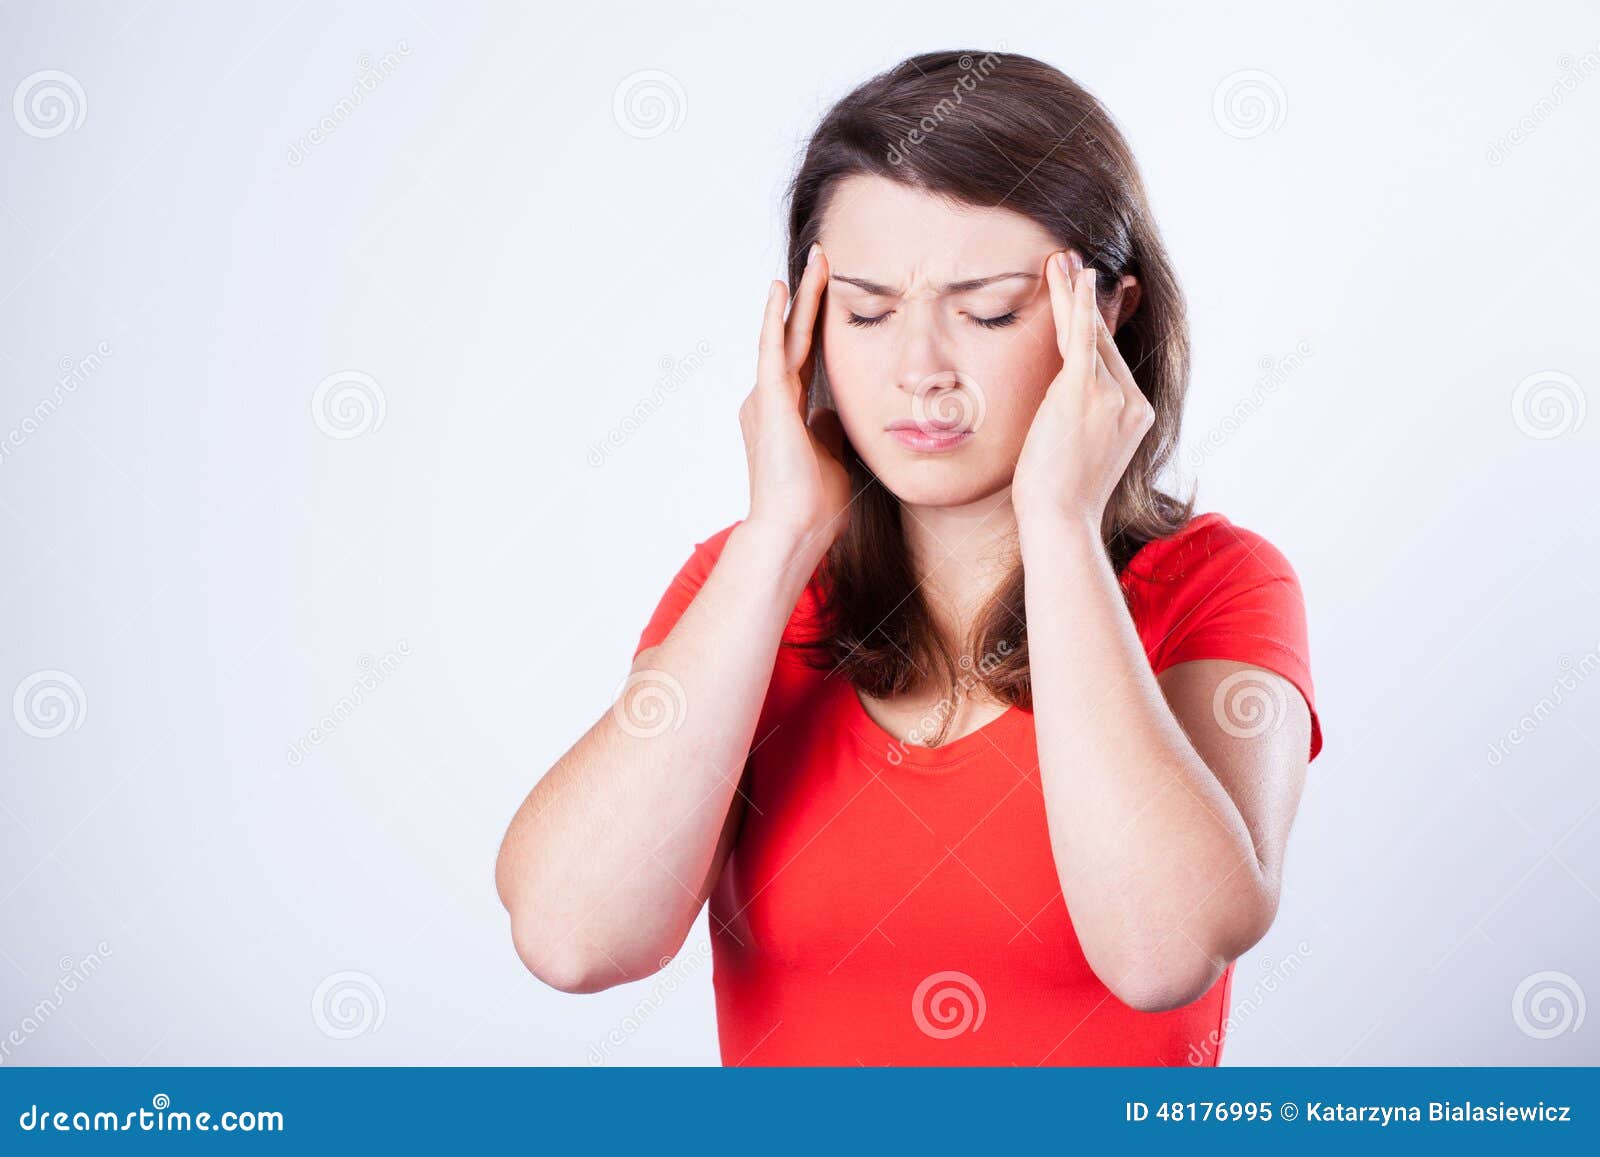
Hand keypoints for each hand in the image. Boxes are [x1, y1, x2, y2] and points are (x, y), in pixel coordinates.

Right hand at [739, 243, 851, 550]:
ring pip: (786, 336)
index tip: (833, 294)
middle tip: (824, 259)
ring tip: (817, 260)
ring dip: (802, 297)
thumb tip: (841, 412)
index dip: (818, 326)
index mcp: (787, 413)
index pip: (807, 358)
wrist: (794, 532)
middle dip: (810, 299)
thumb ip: (833, 429)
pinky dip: (776, 316)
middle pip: (795, 338)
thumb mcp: (834, 456)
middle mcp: (770, 400)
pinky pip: (772, 349)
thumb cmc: (814, 506)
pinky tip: (782, 287)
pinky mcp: (768, 401)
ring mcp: (766, 398)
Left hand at [1011, 249, 1154, 530]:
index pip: (1109, 361)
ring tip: (1061, 261)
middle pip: (1103, 341)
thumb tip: (1063, 409)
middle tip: (1074, 264)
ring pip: (1089, 335)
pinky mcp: (1085, 391)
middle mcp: (1131, 400)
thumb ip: (1082, 421)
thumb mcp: (1079, 452)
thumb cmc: (1059, 498)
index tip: (1086, 300)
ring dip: (1073, 294)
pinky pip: (1081, 338)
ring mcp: (1112, 395)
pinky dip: (1077, 304)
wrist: (1060, 517)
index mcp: (1135, 414)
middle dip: (1086, 302)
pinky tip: (1074, 277)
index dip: (1094, 326)